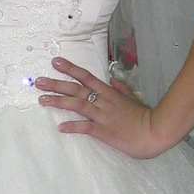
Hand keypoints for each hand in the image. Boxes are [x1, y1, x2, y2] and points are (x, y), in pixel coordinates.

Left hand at [33, 59, 167, 157]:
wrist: (154, 131)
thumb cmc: (143, 116)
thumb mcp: (132, 99)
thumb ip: (121, 89)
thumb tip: (112, 81)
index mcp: (109, 92)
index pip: (86, 77)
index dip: (70, 69)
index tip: (55, 62)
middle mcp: (103, 101)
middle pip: (76, 89)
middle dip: (56, 84)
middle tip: (39, 81)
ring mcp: (102, 116)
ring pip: (77, 105)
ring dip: (59, 102)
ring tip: (42, 100)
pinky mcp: (104, 131)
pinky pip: (86, 127)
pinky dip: (73, 126)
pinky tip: (60, 127)